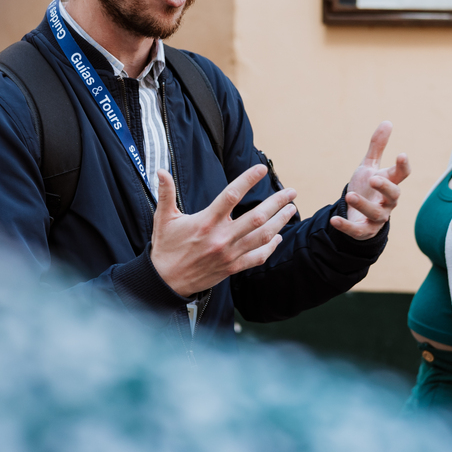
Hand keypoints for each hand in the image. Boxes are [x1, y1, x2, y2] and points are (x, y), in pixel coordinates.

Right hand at [150, 165, 297, 296]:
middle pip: (257, 217)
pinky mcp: (233, 267)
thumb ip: (166, 193)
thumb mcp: (164, 219)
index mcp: (206, 222)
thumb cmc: (166, 248)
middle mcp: (221, 238)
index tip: (262, 169)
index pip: (231, 196)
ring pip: (262, 237)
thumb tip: (160, 171)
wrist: (165, 282)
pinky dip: (271, 247)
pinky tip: (278, 237)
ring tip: (291, 209)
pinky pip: (258, 257)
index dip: (248, 180)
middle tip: (291, 192)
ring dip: (280, 222)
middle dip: (277, 202)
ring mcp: (230, 254)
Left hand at [331, 121, 411, 240]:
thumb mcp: (369, 166)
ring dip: (363, 204)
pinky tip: (335, 220)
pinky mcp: (364, 231)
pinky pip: (357, 230)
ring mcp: (377, 218)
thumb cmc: (366, 187)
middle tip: (373, 178)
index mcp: (390, 183)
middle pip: (393, 195)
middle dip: (384, 187)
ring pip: (375, 213)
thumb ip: (377, 146)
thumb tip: (388, 122)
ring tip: (349, 195)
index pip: (401, 174)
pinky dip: (346, 226)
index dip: (402, 165)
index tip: (401, 155)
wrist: (356, 213)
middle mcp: (387, 202)